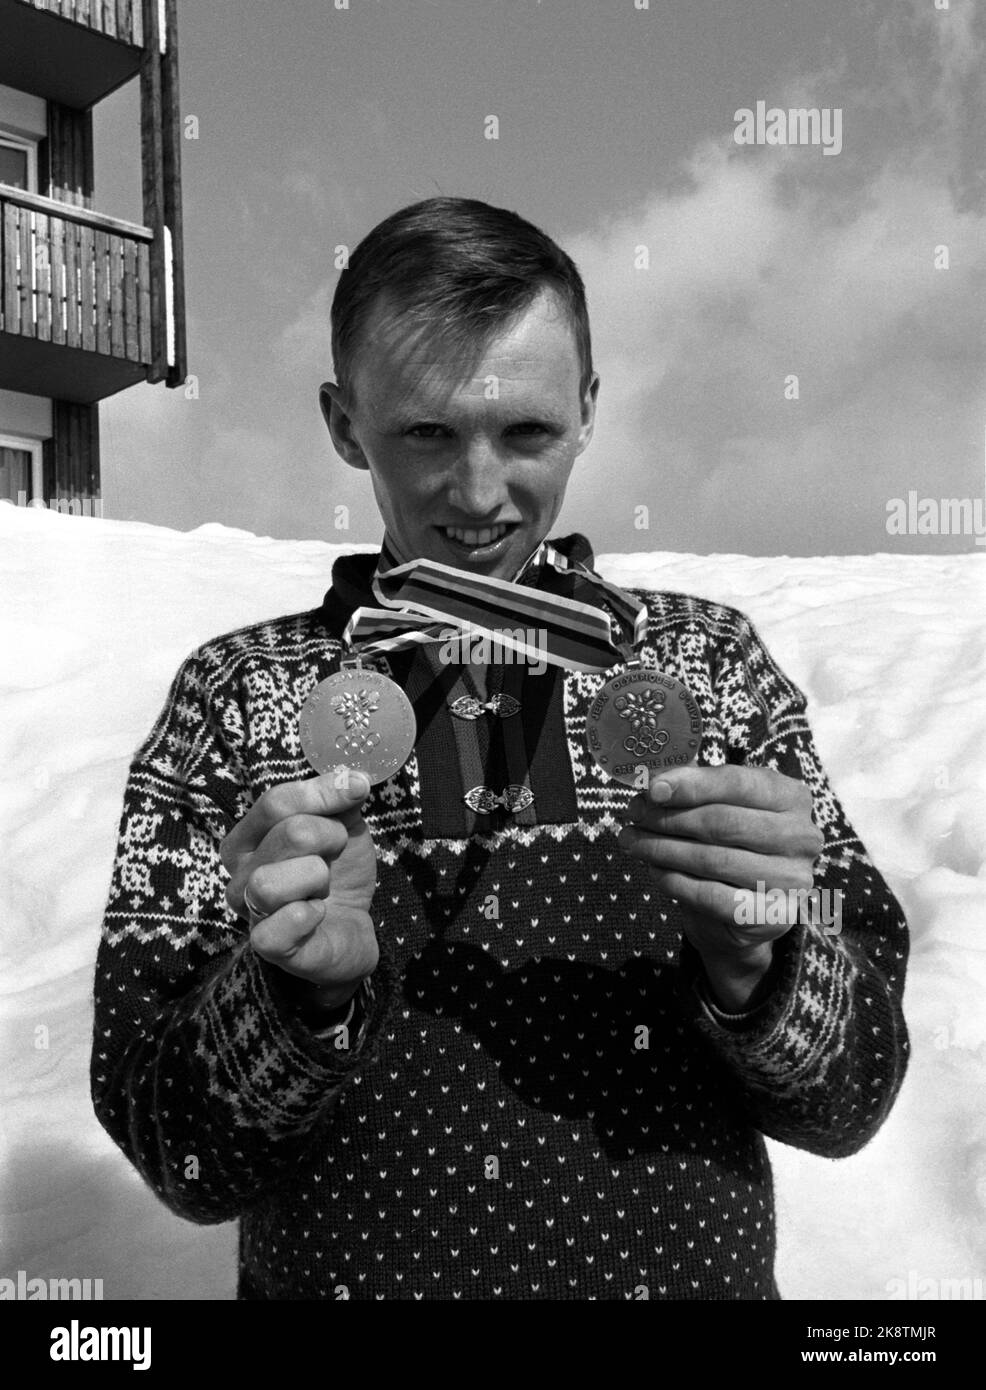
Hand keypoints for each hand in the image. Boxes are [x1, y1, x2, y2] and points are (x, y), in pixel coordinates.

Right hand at [221, 768, 378, 1009]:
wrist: (351, 925)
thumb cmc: (337, 872)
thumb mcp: (341, 825)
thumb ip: (339, 797)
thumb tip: (351, 777)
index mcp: (248, 836)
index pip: (276, 802)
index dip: (323, 793)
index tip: (357, 790)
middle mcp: (239, 872)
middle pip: (289, 834)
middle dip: (330, 838)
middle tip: (335, 854)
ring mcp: (249, 911)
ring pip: (271, 882)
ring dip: (316, 877)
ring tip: (324, 886)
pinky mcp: (267, 946)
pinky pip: (277, 926)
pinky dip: (308, 916)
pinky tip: (318, 914)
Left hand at [616, 765, 823, 1007]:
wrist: (745, 912)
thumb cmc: (730, 845)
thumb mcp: (718, 807)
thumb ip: (694, 789)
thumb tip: (655, 783)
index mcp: (791, 797)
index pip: (737, 783)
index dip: (690, 785)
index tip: (651, 789)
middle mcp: (801, 835)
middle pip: (722, 822)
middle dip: (668, 819)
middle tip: (633, 817)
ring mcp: (792, 879)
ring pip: (713, 860)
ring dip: (663, 849)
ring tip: (634, 843)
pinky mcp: (772, 915)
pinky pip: (711, 896)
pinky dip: (675, 882)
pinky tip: (654, 871)